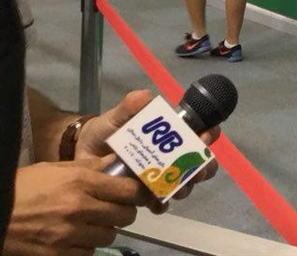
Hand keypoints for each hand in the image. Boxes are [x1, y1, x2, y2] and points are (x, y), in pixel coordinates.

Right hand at [3, 157, 144, 255]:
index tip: (138, 194)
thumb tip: (118, 163)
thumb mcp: (56, 169)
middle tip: (115, 209)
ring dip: (104, 230)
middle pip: (125, 216)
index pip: (129, 190)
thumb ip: (91, 167)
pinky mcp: (57, 255)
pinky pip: (88, 253)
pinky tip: (76, 238)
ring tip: (91, 224)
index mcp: (81, 182)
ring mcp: (68, 234)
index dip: (138, 193)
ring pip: (109, 236)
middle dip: (123, 212)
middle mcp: (79, 208)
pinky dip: (86, 247)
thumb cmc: (25, 187)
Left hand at [75, 90, 220, 211]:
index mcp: (170, 133)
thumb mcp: (117, 116)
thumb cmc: (106, 130)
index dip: (209, 134)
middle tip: (195, 171)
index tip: (204, 137)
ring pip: (184, 183)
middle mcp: (171, 154)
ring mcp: (160, 174)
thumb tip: (145, 96)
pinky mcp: (145, 193)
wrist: (82, 152)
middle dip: (202, 168)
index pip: (200, 131)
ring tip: (176, 189)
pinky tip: (156, 204)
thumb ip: (130, 106)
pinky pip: (160, 201)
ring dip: (184, 187)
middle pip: (198, 162)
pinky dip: (162, 204)